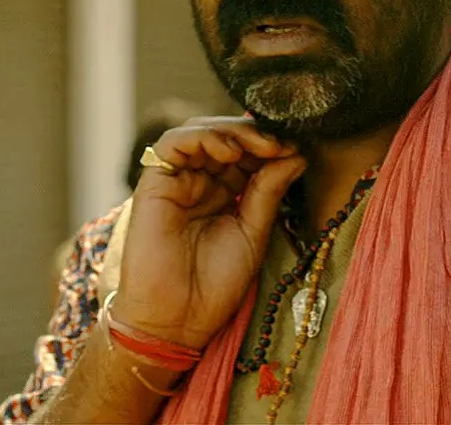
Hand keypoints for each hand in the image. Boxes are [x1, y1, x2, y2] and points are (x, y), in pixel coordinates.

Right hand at [112, 117, 305, 349]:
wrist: (178, 319)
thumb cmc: (214, 285)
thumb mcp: (253, 232)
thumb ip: (268, 191)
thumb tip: (296, 153)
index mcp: (224, 192)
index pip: (246, 152)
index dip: (270, 145)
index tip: (295, 149)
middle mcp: (199, 181)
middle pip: (225, 136)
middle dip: (255, 135)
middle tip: (281, 144)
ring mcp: (175, 180)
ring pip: (200, 131)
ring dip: (233, 131)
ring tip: (261, 146)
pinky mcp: (153, 183)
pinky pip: (172, 143)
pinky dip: (201, 137)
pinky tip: (229, 151)